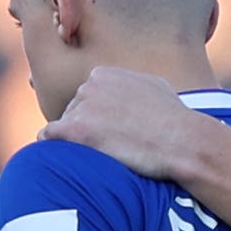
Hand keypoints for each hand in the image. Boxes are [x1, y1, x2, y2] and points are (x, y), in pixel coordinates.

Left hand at [49, 69, 219, 181]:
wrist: (182, 141)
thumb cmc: (175, 119)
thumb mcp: (156, 87)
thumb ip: (132, 84)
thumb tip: (129, 88)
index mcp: (104, 74)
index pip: (87, 96)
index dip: (98, 117)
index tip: (111, 132)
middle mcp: (89, 85)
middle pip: (74, 110)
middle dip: (86, 127)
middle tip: (108, 146)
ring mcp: (82, 106)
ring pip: (64, 125)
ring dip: (76, 140)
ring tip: (101, 154)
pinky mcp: (76, 129)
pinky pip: (48, 136)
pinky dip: (54, 146)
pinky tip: (65, 157)